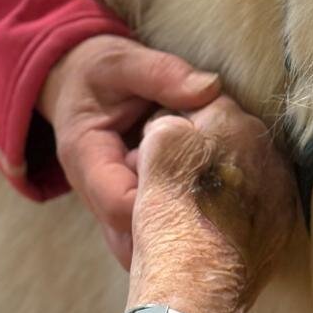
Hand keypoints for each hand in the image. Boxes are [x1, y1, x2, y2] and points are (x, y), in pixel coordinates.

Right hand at [39, 35, 221, 267]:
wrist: (81, 90)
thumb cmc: (99, 75)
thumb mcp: (121, 64)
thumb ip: (160, 74)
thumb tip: (209, 88)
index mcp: (87, 160)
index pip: (120, 203)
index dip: (164, 205)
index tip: (206, 190)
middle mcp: (99, 195)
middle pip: (133, 241)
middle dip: (178, 240)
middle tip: (226, 231)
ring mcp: (117, 209)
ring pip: (147, 248)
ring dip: (188, 242)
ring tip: (231, 231)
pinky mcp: (140, 210)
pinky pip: (162, 234)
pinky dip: (193, 231)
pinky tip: (228, 223)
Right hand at [127, 96, 297, 312]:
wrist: (195, 284)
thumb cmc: (169, 215)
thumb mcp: (156, 148)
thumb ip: (172, 120)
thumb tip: (181, 125)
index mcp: (232, 119)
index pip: (203, 106)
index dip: (176, 128)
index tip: (160, 150)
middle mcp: (266, 147)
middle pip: (230, 140)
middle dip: (205, 154)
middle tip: (177, 183)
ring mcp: (280, 186)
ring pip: (245, 172)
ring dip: (225, 182)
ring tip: (195, 208)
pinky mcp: (284, 222)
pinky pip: (258, 204)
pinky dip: (240, 210)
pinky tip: (215, 226)